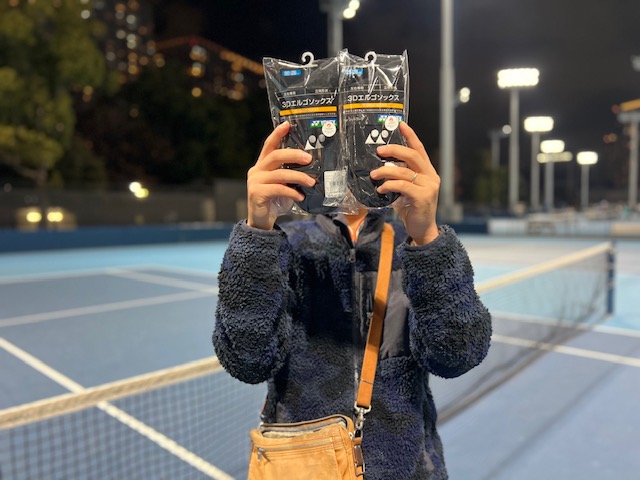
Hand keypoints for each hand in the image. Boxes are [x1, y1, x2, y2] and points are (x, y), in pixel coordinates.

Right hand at [247, 121, 315, 229]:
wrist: (262, 221)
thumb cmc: (275, 200)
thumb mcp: (284, 184)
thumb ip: (290, 173)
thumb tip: (311, 166)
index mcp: (262, 165)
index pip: (269, 145)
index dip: (277, 133)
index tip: (287, 124)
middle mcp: (256, 170)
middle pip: (275, 156)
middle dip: (294, 155)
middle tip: (309, 158)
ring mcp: (255, 181)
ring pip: (280, 174)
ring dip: (298, 177)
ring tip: (311, 182)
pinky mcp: (256, 193)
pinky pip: (278, 189)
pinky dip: (292, 192)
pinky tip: (301, 196)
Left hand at [370, 122, 439, 244]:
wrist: (423, 230)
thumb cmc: (412, 209)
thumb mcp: (405, 190)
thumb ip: (398, 178)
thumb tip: (379, 168)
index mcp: (427, 171)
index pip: (419, 149)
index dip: (410, 136)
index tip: (401, 124)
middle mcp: (430, 176)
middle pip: (413, 156)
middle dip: (394, 150)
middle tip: (379, 150)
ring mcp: (429, 187)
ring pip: (404, 172)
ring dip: (385, 171)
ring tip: (373, 174)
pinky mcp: (423, 197)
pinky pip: (402, 186)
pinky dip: (389, 186)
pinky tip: (380, 189)